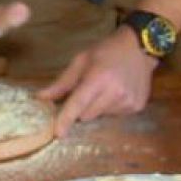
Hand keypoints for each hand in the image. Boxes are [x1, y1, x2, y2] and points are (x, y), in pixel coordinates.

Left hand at [36, 27, 157, 137]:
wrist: (139, 47)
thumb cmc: (106, 51)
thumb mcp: (81, 60)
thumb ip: (62, 82)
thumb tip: (40, 98)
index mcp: (99, 78)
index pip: (78, 103)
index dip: (66, 118)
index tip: (58, 133)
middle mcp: (115, 92)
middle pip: (86, 114)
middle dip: (82, 107)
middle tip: (88, 89)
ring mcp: (128, 102)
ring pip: (100, 116)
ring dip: (97, 107)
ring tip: (106, 88)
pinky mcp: (137, 107)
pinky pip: (115, 116)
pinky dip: (111, 107)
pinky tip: (118, 91)